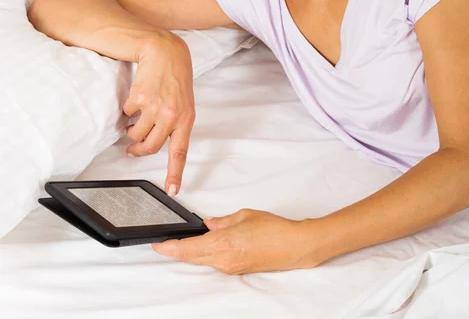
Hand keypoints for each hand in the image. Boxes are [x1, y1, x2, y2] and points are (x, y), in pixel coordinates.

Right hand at [122, 32, 194, 195]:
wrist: (165, 51)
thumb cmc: (176, 78)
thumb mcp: (185, 103)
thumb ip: (176, 123)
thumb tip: (159, 143)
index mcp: (186, 119)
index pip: (180, 152)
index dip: (175, 173)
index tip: (172, 190)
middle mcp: (171, 116)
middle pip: (150, 147)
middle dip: (138, 151)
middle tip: (133, 149)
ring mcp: (154, 108)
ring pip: (136, 135)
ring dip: (132, 132)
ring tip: (134, 122)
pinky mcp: (139, 99)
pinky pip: (127, 115)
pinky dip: (127, 112)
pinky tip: (135, 101)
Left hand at [151, 209, 319, 274]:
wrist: (294, 246)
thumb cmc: (274, 228)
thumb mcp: (244, 215)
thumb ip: (222, 221)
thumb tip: (208, 224)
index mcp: (223, 244)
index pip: (188, 249)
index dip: (169, 248)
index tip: (157, 244)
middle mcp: (223, 260)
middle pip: (191, 258)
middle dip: (176, 251)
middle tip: (164, 242)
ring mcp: (230, 268)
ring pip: (201, 261)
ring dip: (191, 252)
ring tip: (182, 241)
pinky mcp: (236, 270)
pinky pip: (214, 262)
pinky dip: (205, 254)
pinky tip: (205, 245)